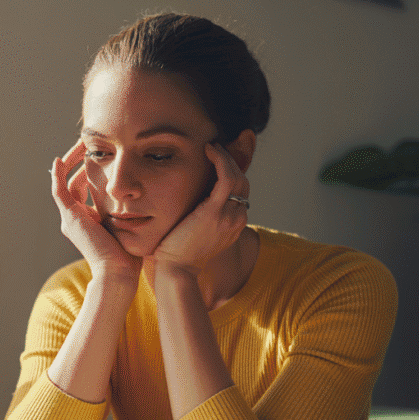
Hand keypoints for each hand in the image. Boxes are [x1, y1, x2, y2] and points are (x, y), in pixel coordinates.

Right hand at [51, 140, 140, 281]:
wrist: (118, 272)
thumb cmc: (130, 255)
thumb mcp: (131, 226)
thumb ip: (133, 212)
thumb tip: (149, 198)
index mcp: (90, 221)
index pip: (87, 189)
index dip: (93, 171)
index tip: (105, 154)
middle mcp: (76, 219)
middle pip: (75, 182)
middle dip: (82, 162)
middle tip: (91, 144)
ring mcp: (70, 218)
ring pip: (64, 182)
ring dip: (72, 161)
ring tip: (81, 144)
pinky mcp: (69, 217)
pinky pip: (58, 190)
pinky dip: (58, 175)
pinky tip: (61, 159)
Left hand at [148, 143, 249, 280]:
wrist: (176, 271)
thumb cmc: (177, 254)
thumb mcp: (195, 232)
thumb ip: (200, 216)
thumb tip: (191, 202)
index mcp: (235, 224)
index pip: (240, 192)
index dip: (230, 172)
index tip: (216, 161)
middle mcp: (238, 219)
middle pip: (242, 181)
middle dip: (230, 161)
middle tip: (214, 149)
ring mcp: (229, 215)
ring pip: (237, 176)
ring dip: (225, 157)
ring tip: (211, 148)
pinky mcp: (215, 211)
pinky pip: (226, 177)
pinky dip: (220, 159)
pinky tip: (208, 150)